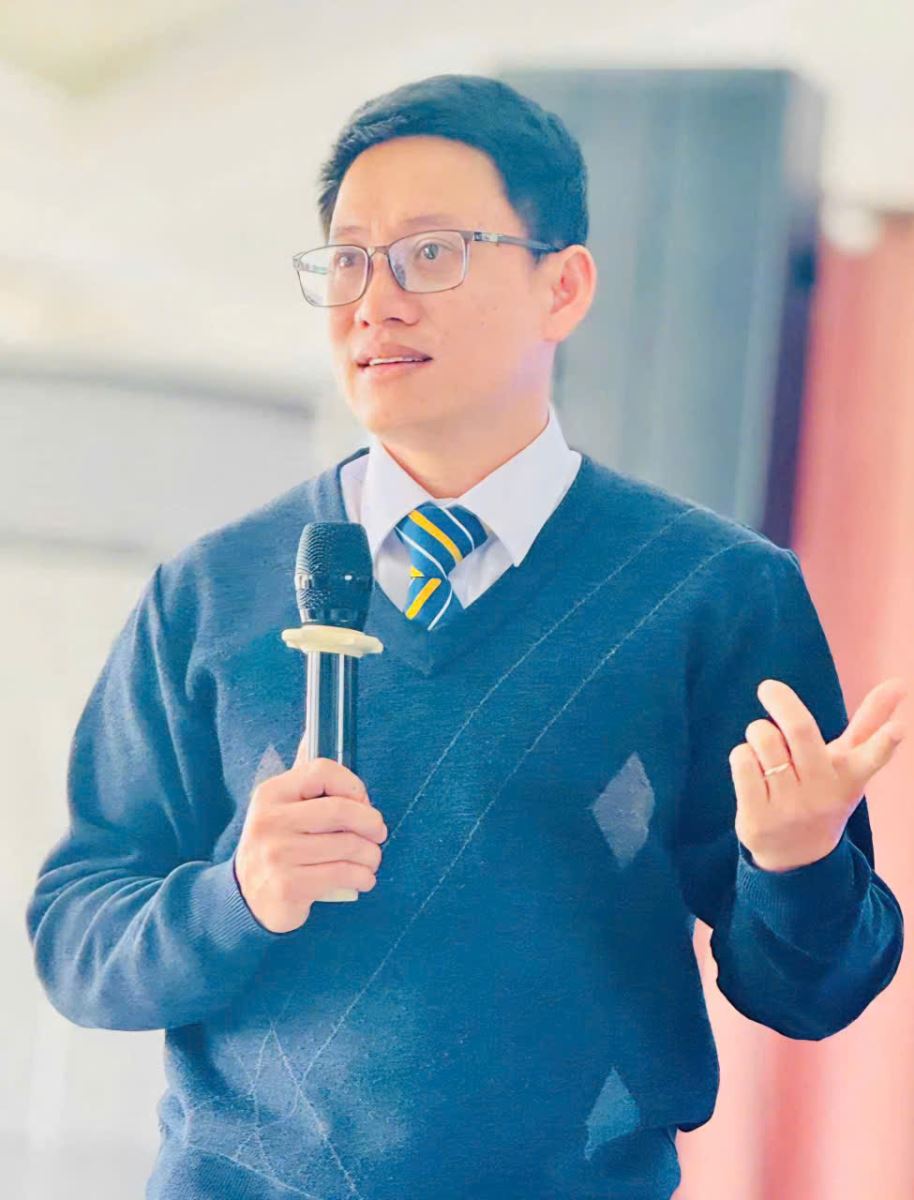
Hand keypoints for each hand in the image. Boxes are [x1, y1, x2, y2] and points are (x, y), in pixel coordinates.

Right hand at [233, 736, 387, 932]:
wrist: (247, 896)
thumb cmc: (277, 843)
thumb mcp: (282, 806)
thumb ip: (302, 776)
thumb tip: (311, 731)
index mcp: (272, 793)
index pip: (322, 771)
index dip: (353, 786)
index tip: (363, 803)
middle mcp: (270, 821)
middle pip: (341, 811)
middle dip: (371, 823)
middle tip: (378, 834)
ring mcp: (277, 855)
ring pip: (348, 846)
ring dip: (371, 855)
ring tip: (370, 859)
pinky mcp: (288, 886)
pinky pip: (343, 875)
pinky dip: (363, 877)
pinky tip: (363, 879)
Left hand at [728, 675, 907, 872]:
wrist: (798, 858)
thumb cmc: (823, 793)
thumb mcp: (849, 764)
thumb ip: (870, 723)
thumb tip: (899, 682)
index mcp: (848, 776)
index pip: (871, 758)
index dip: (885, 743)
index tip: (899, 730)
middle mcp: (821, 792)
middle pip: (800, 731)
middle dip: (782, 701)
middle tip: (768, 687)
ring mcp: (789, 807)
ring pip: (764, 739)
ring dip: (758, 732)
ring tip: (766, 748)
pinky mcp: (757, 817)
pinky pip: (742, 760)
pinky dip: (742, 754)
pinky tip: (751, 768)